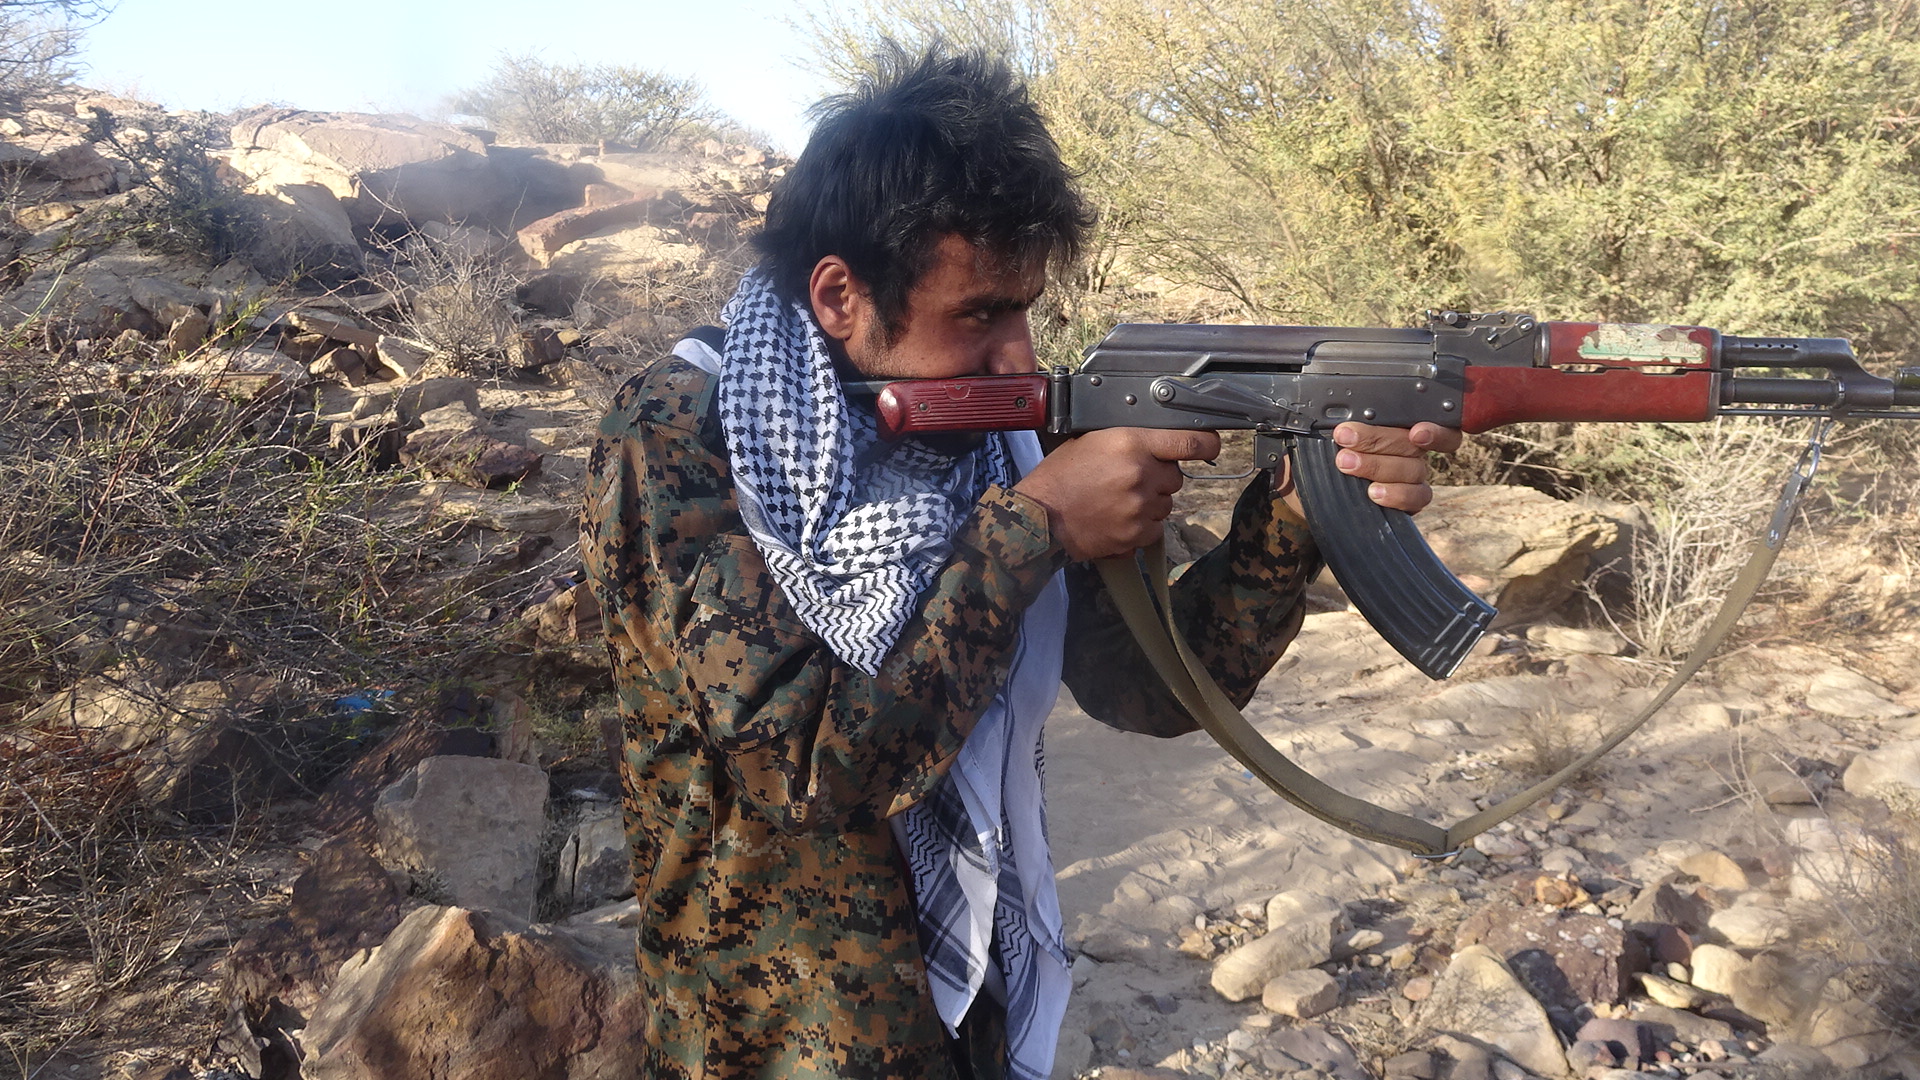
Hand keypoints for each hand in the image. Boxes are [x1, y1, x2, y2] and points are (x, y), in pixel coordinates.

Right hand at [1016, 427, 1220, 560]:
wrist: (1041, 518)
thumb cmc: (1060, 476)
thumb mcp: (1092, 441)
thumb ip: (1129, 441)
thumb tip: (1160, 445)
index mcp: (1130, 442)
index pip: (1187, 441)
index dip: (1206, 444)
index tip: (1211, 445)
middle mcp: (1141, 473)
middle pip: (1176, 477)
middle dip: (1159, 479)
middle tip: (1130, 480)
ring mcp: (1141, 506)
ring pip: (1167, 504)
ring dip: (1150, 503)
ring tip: (1118, 501)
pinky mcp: (1137, 533)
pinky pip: (1156, 528)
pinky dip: (1142, 526)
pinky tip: (1117, 519)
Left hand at [1288, 421, 1460, 514]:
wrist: (1312, 491)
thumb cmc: (1326, 453)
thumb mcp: (1327, 432)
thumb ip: (1337, 421)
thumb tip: (1329, 414)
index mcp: (1399, 425)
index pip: (1435, 421)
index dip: (1435, 429)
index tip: (1416, 431)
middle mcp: (1412, 450)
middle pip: (1413, 444)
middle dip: (1377, 440)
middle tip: (1345, 438)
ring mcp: (1412, 476)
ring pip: (1413, 469)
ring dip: (1377, 465)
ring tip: (1347, 464)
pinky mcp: (1409, 501)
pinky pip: (1416, 497)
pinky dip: (1395, 494)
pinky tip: (1373, 493)